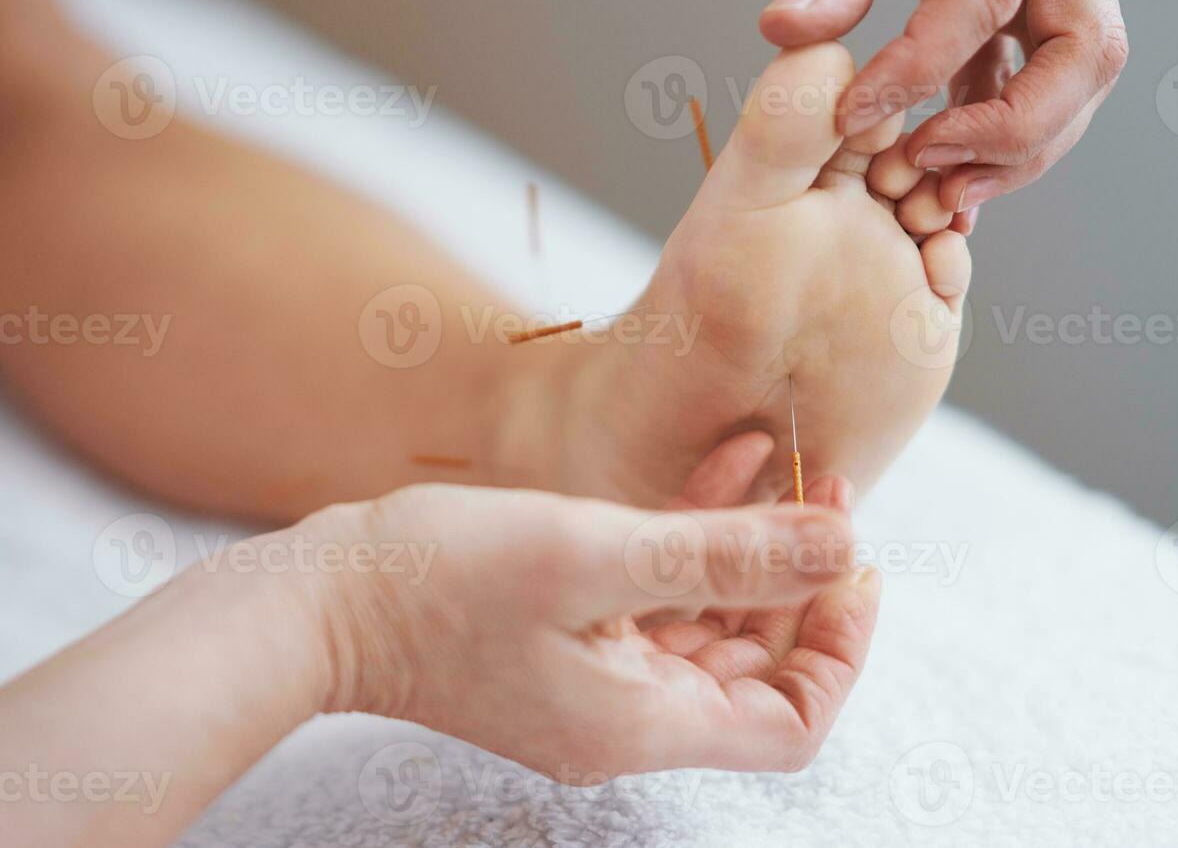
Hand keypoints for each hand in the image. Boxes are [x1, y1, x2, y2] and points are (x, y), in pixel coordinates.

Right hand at [308, 432, 880, 777]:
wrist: (317, 600)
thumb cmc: (440, 581)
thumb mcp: (597, 556)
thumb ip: (725, 554)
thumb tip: (841, 546)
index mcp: (644, 722)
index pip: (792, 720)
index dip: (839, 648)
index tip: (855, 565)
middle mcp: (629, 714)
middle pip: (758, 664)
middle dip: (802, 578)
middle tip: (833, 494)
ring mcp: (596, 677)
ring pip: (711, 617)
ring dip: (754, 545)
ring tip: (793, 464)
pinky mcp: (567, 635)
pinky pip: (657, 591)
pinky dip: (695, 533)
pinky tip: (729, 460)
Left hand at [758, 0, 1127, 209]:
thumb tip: (795, 34)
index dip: (923, 65)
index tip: (854, 114)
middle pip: (1086, 44)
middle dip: (1020, 126)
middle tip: (937, 174)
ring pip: (1071, 70)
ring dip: (1014, 141)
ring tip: (937, 189)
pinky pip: (1021, 65)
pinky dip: (986, 119)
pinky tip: (936, 161)